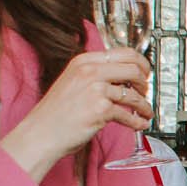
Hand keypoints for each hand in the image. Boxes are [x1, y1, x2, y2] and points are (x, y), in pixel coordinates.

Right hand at [0, 48, 151, 177]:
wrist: (40, 133)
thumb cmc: (55, 112)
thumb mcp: (72, 82)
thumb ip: (94, 75)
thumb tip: (122, 77)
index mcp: (84, 61)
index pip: (123, 52)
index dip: (140, 62)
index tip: (145, 71)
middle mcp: (90, 71)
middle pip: (133, 69)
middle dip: (145, 82)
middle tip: (146, 91)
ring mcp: (95, 89)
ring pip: (133, 94)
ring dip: (144, 105)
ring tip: (145, 112)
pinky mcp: (101, 109)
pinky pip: (128, 114)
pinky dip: (137, 121)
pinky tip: (139, 124)